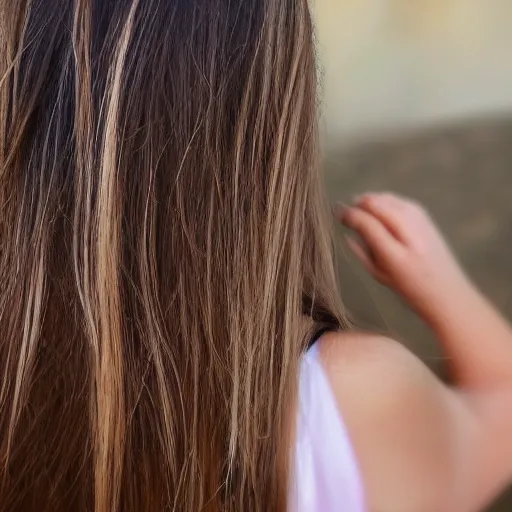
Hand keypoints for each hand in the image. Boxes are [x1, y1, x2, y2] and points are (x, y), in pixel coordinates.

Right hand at [336, 192, 470, 320]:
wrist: (450, 293)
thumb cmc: (410, 291)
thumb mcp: (380, 275)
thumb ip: (362, 252)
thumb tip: (348, 231)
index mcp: (396, 255)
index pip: (366, 223)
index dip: (348, 215)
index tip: (337, 214)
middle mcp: (409, 234)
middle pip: (376, 204)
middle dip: (357, 204)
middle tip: (345, 211)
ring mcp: (420, 222)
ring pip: (387, 198)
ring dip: (370, 201)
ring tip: (359, 210)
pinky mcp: (426, 217)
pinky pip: (398, 200)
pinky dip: (384, 201)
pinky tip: (377, 210)